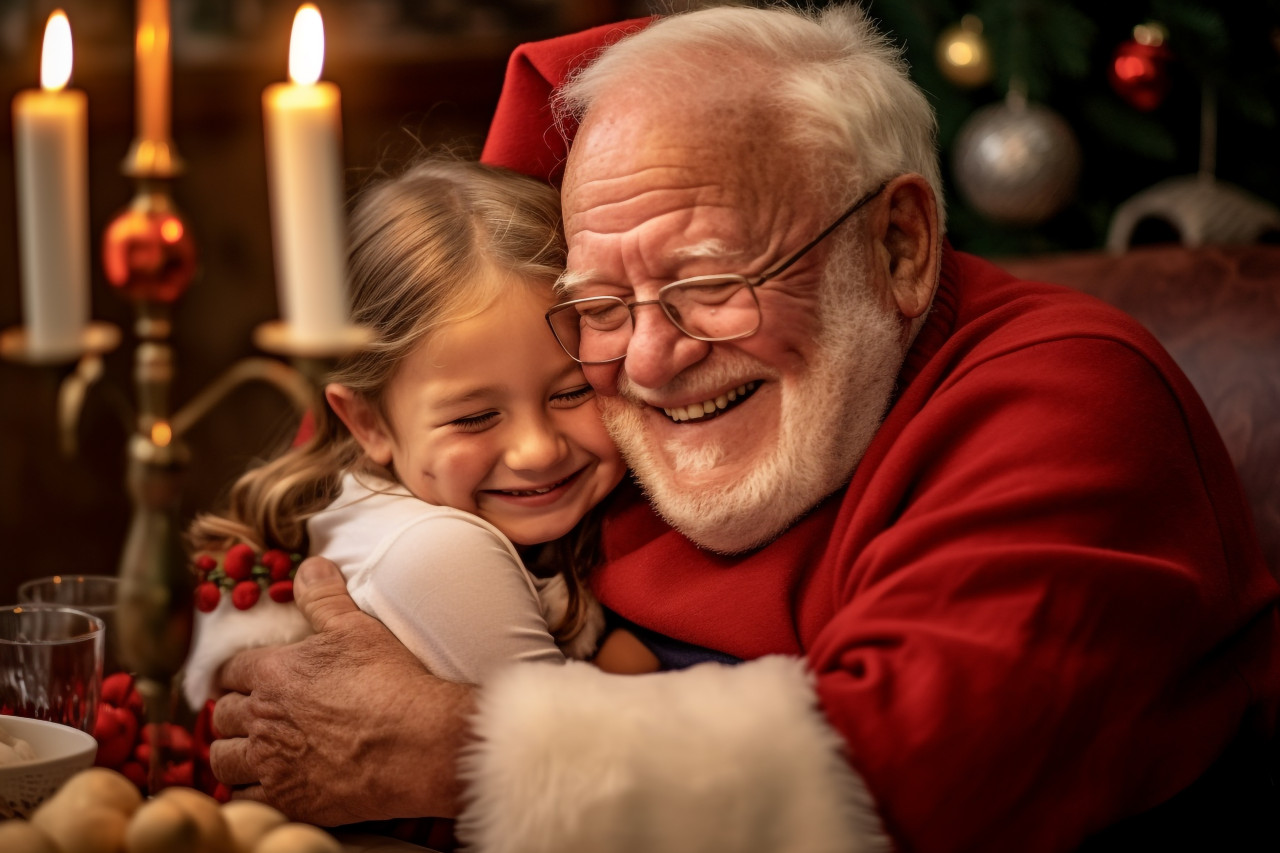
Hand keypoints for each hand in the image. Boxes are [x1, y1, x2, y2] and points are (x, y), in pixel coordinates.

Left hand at [209, 557, 472, 823]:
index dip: (234, 673)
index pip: (232, 670)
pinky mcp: (287, 799)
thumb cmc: (389, 681)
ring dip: (232, 753)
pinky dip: (248, 792)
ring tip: (248, 751)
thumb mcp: (358, 627)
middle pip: (222, 715)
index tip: (240, 678)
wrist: (417, 743)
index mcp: (274, 672)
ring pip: (223, 759)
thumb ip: (325, 596)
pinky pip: (245, 798)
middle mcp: (263, 718)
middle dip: (230, 713)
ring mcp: (272, 763)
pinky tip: (263, 786)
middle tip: (246, 715)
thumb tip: (309, 565)